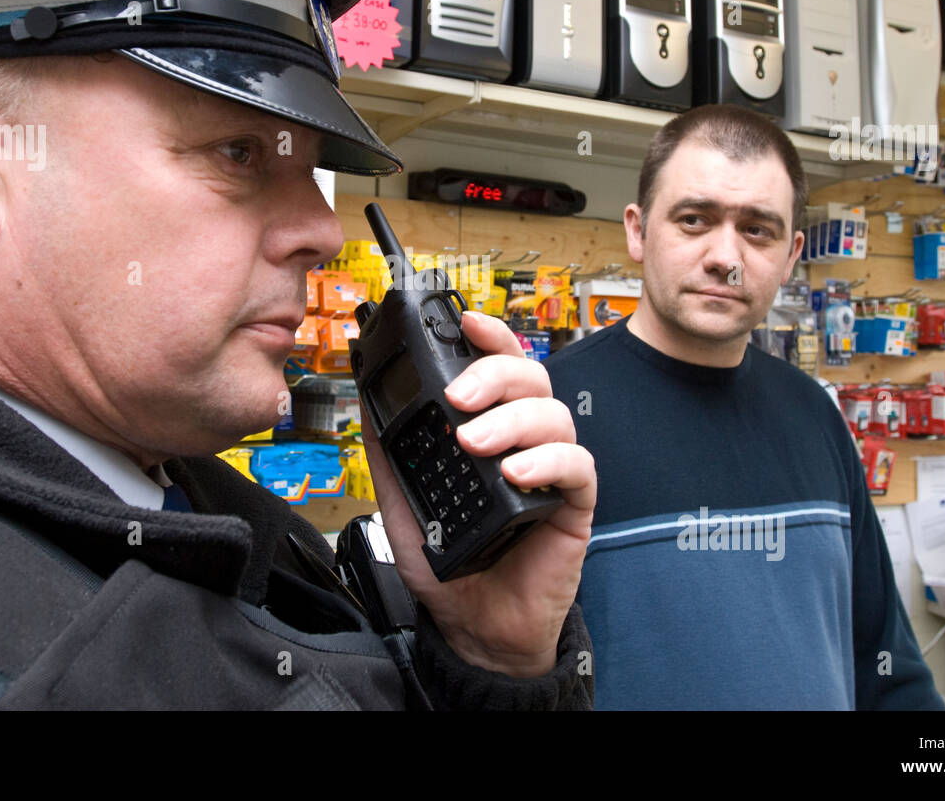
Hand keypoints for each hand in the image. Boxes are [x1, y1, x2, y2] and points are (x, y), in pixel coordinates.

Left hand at [360, 311, 595, 677]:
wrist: (471, 624)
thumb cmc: (447, 559)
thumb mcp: (403, 497)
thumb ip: (390, 449)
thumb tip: (367, 399)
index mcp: (490, 427)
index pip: (499, 367)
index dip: (489, 337)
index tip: (465, 320)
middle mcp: (525, 439)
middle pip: (532, 378)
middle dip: (495, 374)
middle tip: (458, 398)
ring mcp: (552, 469)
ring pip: (555, 415)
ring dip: (513, 420)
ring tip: (474, 445)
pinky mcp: (573, 504)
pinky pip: (577, 466)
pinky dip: (547, 460)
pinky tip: (515, 472)